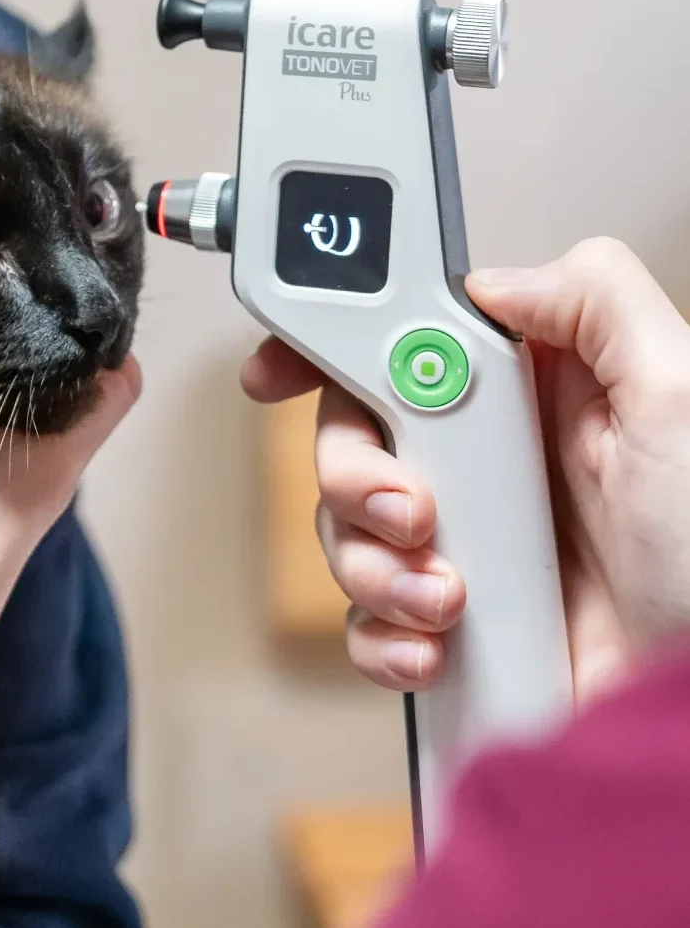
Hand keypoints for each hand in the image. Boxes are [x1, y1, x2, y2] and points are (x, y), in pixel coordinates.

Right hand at [243, 237, 689, 700]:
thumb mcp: (683, 397)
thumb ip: (595, 304)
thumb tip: (493, 279)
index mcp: (536, 394)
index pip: (406, 343)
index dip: (328, 348)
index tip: (278, 373)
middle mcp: (493, 464)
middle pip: (354, 439)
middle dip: (355, 476)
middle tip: (411, 511)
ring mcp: (469, 546)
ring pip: (348, 532)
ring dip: (375, 568)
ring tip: (446, 600)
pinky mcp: (455, 626)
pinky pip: (367, 619)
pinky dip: (382, 636)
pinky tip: (436, 648)